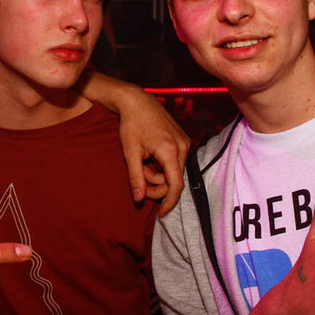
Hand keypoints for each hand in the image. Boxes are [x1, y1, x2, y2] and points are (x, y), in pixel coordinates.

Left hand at [117, 92, 189, 215]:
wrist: (138, 101)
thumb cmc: (131, 124)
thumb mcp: (130, 152)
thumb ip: (136, 177)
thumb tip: (139, 199)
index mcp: (170, 151)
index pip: (175, 185)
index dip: (169, 202)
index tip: (160, 213)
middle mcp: (183, 147)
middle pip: (174, 180)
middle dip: (156, 184)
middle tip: (138, 176)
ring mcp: (185, 142)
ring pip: (174, 171)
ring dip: (158, 174)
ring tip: (142, 162)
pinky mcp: (183, 140)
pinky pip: (175, 162)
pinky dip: (162, 165)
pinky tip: (149, 156)